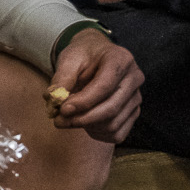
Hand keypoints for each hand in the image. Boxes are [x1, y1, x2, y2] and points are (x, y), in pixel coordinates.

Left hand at [48, 28, 142, 143]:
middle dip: (82, 119)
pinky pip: (117, 134)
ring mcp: (136, 97)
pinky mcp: (133, 112)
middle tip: (59, 121)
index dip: (83, 102)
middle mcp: (134, 79)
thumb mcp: (69, 58)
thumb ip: (62, 78)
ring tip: (70, 118)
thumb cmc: (84, 55)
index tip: (62, 110)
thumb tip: (53, 99)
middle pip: (111, 108)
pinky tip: (84, 122)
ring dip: (87, 126)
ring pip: (113, 124)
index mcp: (121, 59)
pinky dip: (98, 133)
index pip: (104, 86)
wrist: (96, 55)